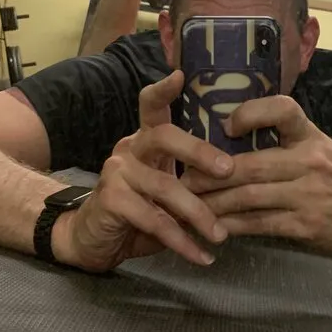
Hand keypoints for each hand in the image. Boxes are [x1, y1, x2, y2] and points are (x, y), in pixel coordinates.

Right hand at [52, 71, 232, 272]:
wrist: (91, 240)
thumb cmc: (138, 211)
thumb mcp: (164, 190)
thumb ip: (190, 179)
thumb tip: (241, 180)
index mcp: (145, 141)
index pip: (151, 106)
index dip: (164, 90)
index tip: (181, 74)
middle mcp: (130, 149)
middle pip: (164, 137)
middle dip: (199, 152)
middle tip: (229, 170)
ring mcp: (117, 173)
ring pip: (164, 186)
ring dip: (198, 213)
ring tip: (221, 235)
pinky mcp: (112, 201)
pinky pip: (154, 220)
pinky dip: (181, 242)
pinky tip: (201, 256)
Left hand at [184, 97, 331, 252]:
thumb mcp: (321, 146)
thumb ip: (285, 141)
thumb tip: (230, 135)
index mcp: (311, 136)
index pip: (282, 110)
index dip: (251, 114)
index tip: (226, 125)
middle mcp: (310, 162)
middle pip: (250, 165)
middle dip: (211, 173)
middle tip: (182, 177)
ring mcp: (308, 196)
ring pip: (249, 197)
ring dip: (214, 202)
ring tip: (189, 203)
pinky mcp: (306, 226)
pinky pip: (261, 224)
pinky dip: (234, 226)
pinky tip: (215, 226)